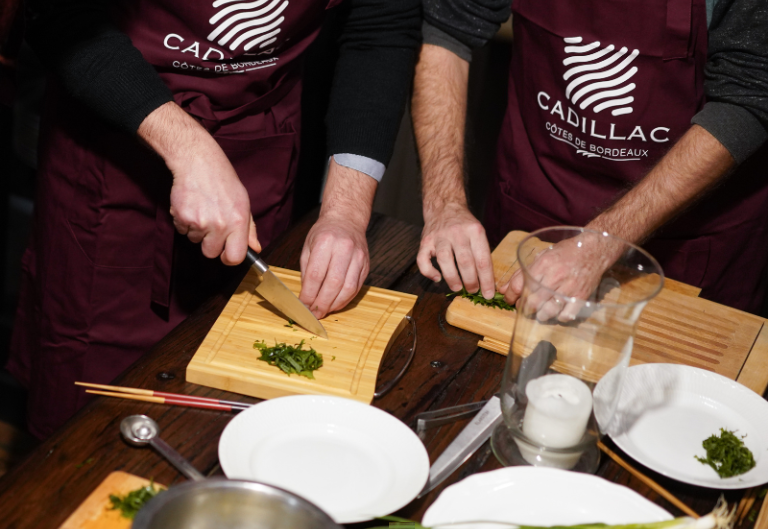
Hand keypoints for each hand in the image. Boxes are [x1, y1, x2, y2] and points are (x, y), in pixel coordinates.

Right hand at [138, 102, 259, 264]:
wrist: (198, 162)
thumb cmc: (223, 181)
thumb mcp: (243, 203)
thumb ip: (249, 229)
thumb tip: (255, 249)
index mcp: (238, 222)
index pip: (234, 257)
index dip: (229, 257)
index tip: (226, 252)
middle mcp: (219, 225)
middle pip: (210, 253)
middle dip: (210, 243)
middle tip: (211, 225)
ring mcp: (199, 222)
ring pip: (195, 241)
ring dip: (197, 230)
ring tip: (202, 210)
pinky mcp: (181, 217)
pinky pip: (182, 230)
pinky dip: (184, 222)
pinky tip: (192, 206)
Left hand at [299, 159, 375, 318]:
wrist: (346, 220)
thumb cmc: (324, 233)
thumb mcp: (308, 246)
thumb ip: (306, 270)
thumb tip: (305, 296)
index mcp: (325, 242)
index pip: (315, 275)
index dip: (308, 294)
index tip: (303, 305)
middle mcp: (344, 248)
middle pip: (333, 283)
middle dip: (322, 303)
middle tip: (314, 314)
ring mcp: (358, 257)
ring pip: (348, 288)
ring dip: (335, 304)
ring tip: (325, 311)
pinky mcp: (366, 265)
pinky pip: (356, 287)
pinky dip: (345, 299)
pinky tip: (336, 303)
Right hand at [417, 203, 494, 298]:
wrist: (444, 206)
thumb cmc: (464, 225)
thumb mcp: (478, 233)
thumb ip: (481, 253)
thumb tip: (486, 282)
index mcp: (475, 231)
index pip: (483, 260)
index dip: (486, 280)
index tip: (488, 294)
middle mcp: (457, 232)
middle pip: (465, 261)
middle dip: (470, 281)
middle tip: (473, 291)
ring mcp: (439, 236)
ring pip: (445, 260)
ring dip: (452, 278)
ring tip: (457, 288)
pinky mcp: (425, 241)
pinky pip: (423, 260)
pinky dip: (429, 272)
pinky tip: (437, 278)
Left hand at [500, 232, 619, 321]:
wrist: (594, 250)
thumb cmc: (565, 252)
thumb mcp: (541, 257)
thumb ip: (521, 273)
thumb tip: (503, 289)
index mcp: (543, 265)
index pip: (519, 285)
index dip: (511, 296)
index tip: (510, 300)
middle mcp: (555, 277)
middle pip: (532, 301)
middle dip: (524, 307)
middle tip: (525, 307)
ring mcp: (569, 288)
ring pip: (548, 311)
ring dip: (540, 315)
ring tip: (540, 312)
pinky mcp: (581, 297)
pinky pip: (566, 315)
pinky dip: (559, 317)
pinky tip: (557, 312)